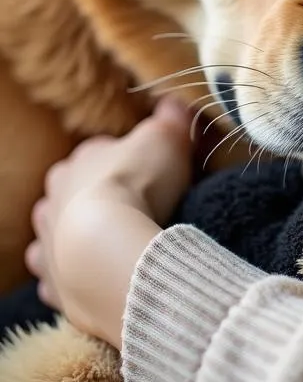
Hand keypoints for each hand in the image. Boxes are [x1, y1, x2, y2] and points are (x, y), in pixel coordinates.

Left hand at [25, 97, 194, 348]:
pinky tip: (96, 273)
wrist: (107, 248)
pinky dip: (71, 274)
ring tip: (112, 241)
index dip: (123, 160)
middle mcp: (54, 199)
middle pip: (71, 192)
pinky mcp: (51, 281)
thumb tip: (177, 100)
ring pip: (55, 233)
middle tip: (132, 204)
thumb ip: (172, 116)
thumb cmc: (137, 184)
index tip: (148, 168)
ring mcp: (47, 241)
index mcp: (79, 161)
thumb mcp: (167, 137)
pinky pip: (55, 275)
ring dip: (76, 234)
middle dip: (94, 196)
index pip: (98, 152)